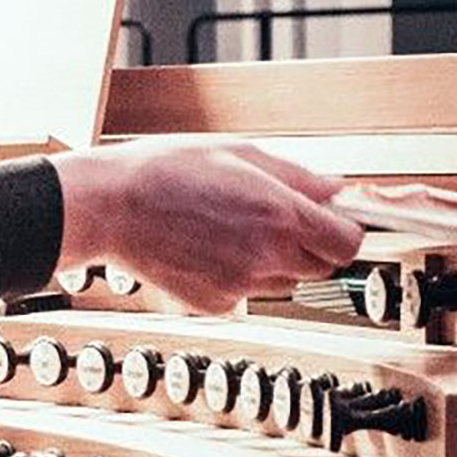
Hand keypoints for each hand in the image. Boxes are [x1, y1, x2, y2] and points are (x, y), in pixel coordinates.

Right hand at [50, 138, 363, 313]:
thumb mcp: (237, 152)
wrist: (108, 207)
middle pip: (320, 267)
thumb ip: (296, 176)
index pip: (348, 243)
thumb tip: (333, 190)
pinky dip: (236, 276)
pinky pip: (244, 293)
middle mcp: (264, 256)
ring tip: (229, 231)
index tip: (331, 221)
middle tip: (273, 220)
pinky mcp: (213, 304)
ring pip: (282, 282)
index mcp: (278, 215)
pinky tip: (207, 249)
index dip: (342, 230)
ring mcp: (238, 285)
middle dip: (308, 245)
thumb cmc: (161, 172)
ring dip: (272, 262)